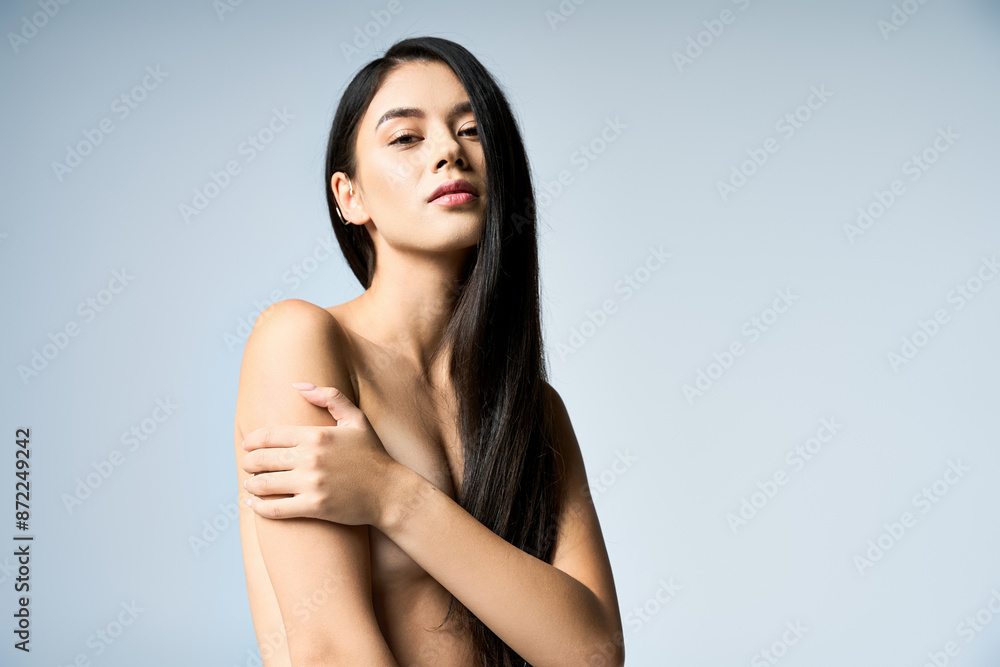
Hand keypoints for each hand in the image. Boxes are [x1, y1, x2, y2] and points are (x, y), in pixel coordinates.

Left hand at [241, 383, 397, 525]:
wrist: (390, 492)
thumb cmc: (372, 455)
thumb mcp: (356, 419)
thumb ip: (329, 397)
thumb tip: (298, 385)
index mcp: (317, 434)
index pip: (269, 435)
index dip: (252, 441)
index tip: (247, 446)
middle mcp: (311, 458)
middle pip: (262, 459)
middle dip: (249, 463)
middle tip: (248, 466)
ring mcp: (312, 483)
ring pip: (264, 484)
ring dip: (251, 484)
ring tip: (250, 484)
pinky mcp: (314, 507)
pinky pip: (274, 508)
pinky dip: (258, 506)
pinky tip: (253, 503)